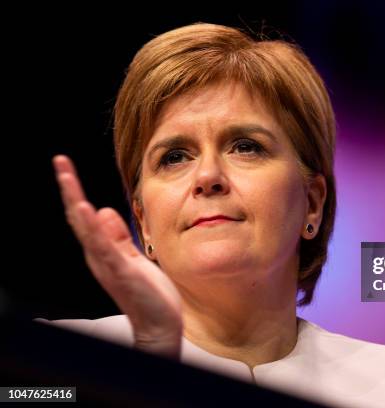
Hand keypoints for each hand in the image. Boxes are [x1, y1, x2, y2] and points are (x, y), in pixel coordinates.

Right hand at [53, 155, 183, 358]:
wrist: (159, 326)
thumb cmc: (148, 294)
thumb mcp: (132, 257)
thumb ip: (117, 237)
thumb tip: (102, 210)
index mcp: (102, 250)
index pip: (84, 216)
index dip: (74, 191)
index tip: (66, 166)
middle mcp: (98, 256)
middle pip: (78, 218)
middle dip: (70, 188)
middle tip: (60, 161)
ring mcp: (107, 264)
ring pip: (86, 229)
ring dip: (76, 201)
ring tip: (66, 177)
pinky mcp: (121, 272)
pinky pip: (104, 247)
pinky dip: (94, 229)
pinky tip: (87, 210)